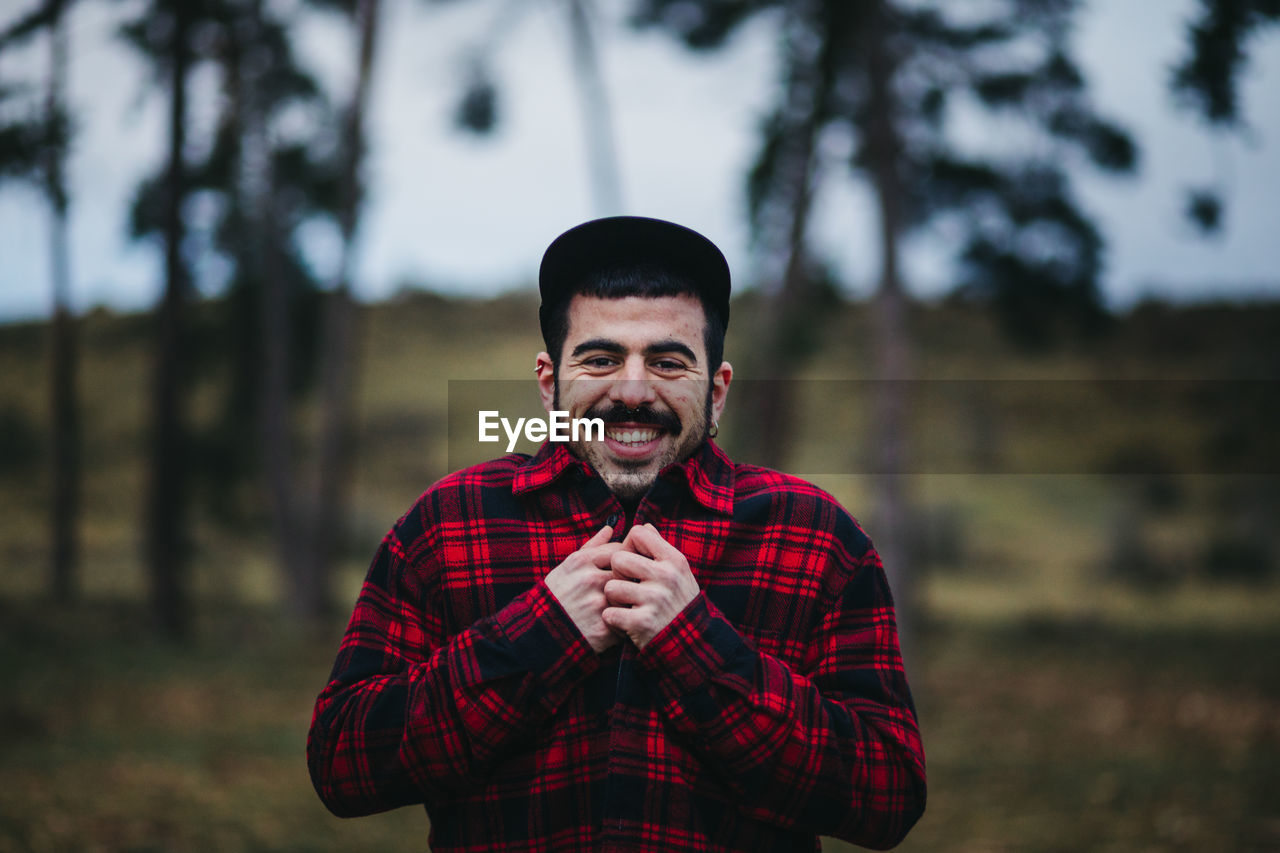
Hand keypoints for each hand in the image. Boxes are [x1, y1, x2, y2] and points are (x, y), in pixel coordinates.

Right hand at [544, 525, 623, 652]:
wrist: (541, 631)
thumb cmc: (556, 595)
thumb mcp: (568, 566)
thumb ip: (592, 546)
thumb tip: (611, 528)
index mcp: (581, 561)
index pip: (619, 549)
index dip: (625, 558)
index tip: (622, 567)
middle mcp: (590, 580)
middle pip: (628, 571)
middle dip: (630, 578)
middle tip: (629, 584)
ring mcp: (597, 604)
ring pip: (629, 595)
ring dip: (630, 598)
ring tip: (625, 602)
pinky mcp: (603, 628)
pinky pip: (626, 619)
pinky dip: (626, 619)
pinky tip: (620, 620)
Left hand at [602, 523, 699, 649]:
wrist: (692, 642)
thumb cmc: (679, 602)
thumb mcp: (678, 572)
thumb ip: (660, 548)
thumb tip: (644, 526)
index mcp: (674, 560)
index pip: (638, 533)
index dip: (628, 545)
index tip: (632, 562)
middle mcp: (666, 577)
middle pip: (618, 559)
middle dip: (617, 574)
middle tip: (627, 587)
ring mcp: (655, 600)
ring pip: (611, 587)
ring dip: (613, 599)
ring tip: (626, 606)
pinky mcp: (643, 623)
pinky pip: (610, 613)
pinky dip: (613, 620)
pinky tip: (625, 622)